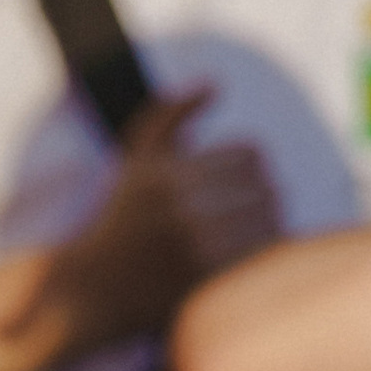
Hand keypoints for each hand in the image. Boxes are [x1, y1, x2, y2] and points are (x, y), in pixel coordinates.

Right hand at [51, 88, 282, 345]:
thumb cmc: (122, 215)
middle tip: (262, 196)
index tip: (246, 172)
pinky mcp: (210, 285)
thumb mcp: (137, 154)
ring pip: (269, 223)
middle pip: (265, 188)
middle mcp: (184, 212)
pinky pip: (261, 257)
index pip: (250, 155)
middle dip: (267, 189)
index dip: (255, 160)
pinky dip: (269, 248)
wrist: (97, 287)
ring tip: (261, 220)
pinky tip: (257, 248)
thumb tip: (217, 83)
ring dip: (273, 218)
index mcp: (171, 176)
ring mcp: (198, 252)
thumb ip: (172, 111)